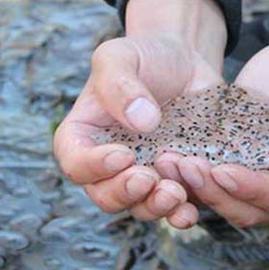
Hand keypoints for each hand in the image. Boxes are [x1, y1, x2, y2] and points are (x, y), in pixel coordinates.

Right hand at [53, 0, 226, 228]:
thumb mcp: (120, 56)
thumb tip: (142, 122)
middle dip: (126, 194)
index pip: (76, 162)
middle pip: (106, 195)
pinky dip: (181, 213)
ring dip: (155, 207)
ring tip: (174, 194)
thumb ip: (120, 84)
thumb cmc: (142, 56)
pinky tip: (192, 210)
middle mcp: (110, 165)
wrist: (183, 61)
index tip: (123, 155)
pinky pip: (175, 206)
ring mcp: (144, 175)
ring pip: (141, 207)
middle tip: (148, 179)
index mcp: (85, 137)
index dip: (94, 167)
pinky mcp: (176, 180)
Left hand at [167, 0, 268, 226]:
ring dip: (199, 188)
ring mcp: (266, 178)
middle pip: (250, 209)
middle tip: (185, 168)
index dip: (250, 189)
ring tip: (170, 164)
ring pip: (229, 199)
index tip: (220, 171)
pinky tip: (170, 158)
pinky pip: (217, 178)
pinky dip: (194, 175)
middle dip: (216, 193)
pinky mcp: (243, 163)